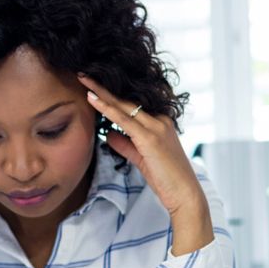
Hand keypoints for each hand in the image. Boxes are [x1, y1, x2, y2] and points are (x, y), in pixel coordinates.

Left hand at [79, 75, 212, 253]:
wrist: (185, 194)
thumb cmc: (167, 179)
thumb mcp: (142, 158)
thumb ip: (126, 145)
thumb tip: (108, 134)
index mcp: (160, 123)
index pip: (132, 105)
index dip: (112, 95)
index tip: (94, 85)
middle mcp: (160, 120)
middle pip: (127, 100)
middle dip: (104, 87)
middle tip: (84, 73)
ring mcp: (156, 127)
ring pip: (123, 106)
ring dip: (101, 92)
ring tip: (83, 79)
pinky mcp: (150, 138)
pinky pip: (123, 119)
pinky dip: (106, 108)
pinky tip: (92, 99)